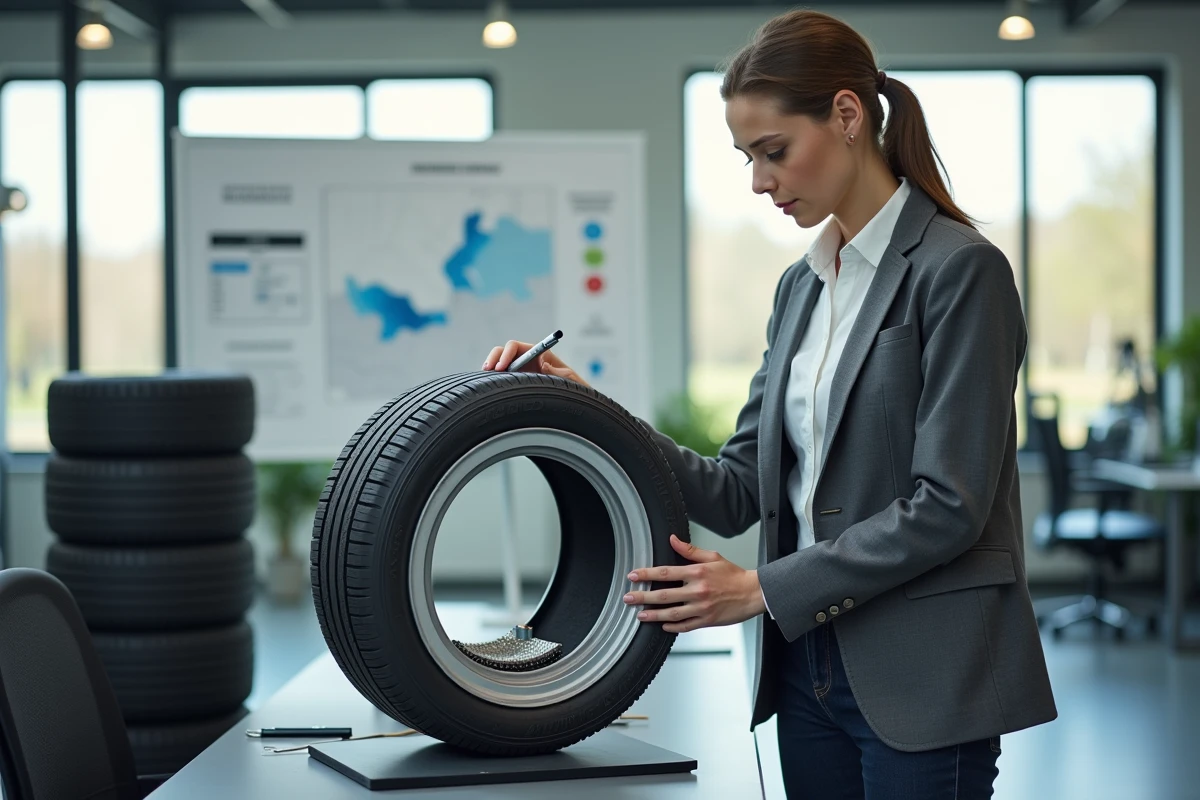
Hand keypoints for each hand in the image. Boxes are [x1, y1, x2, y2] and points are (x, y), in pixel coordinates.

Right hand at [481, 340, 590, 386]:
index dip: (506, 354)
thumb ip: (559, 372)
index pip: (515, 347)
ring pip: (498, 364)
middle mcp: (526, 359)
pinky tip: (488, 387)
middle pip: (502, 352)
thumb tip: (544, 364)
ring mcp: (519, 370)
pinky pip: (499, 377)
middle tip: (489, 371)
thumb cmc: (572, 388)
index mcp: (537, 354)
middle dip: (494, 359)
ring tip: (485, 379)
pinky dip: (491, 380)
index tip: (502, 366)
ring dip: (490, 368)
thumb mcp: (569, 379)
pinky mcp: (515, 381)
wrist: (573, 401)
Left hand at [622, 535, 765, 632]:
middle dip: (642, 597)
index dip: (646, 574)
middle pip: (664, 595)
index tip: (633, 576)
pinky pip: (685, 625)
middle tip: (628, 598)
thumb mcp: (713, 557)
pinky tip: (662, 625)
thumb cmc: (734, 575)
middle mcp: (697, 590)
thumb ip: (690, 550)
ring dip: (653, 615)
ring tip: (640, 615)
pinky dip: (672, 626)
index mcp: (697, 572)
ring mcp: (701, 607)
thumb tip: (672, 539)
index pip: (666, 572)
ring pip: (672, 613)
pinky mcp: (707, 620)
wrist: (753, 593)